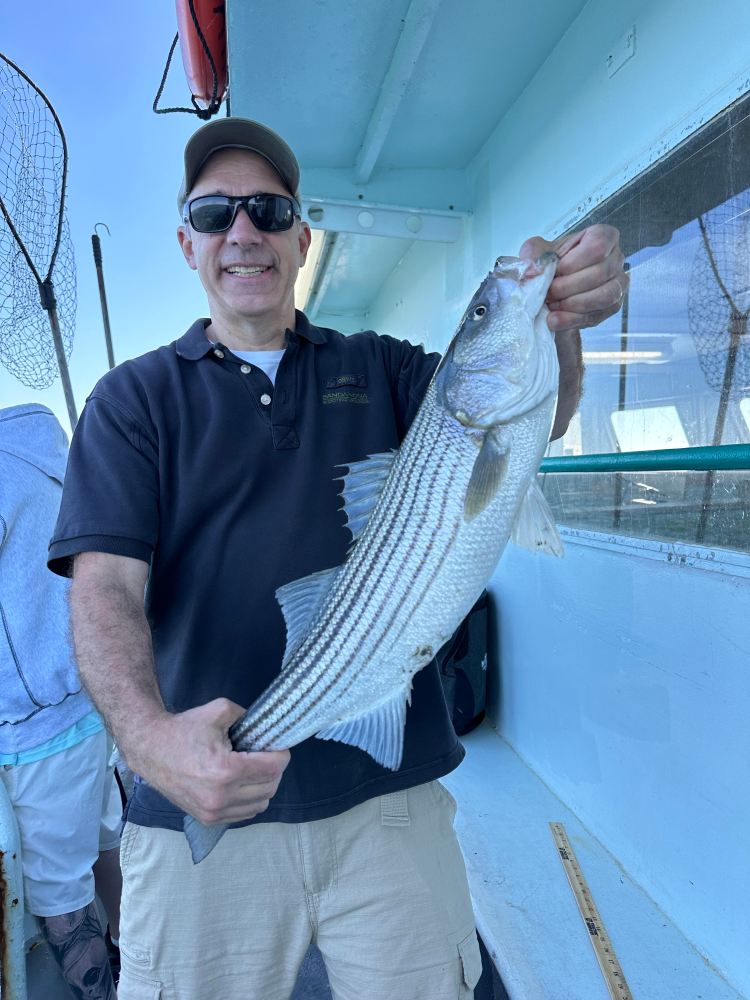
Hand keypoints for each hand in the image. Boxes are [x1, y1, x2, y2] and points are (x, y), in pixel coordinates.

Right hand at [131, 698, 289, 824]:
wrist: (151, 749)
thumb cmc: (184, 729)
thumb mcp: (219, 710)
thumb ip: (248, 716)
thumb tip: (267, 728)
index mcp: (225, 770)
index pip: (273, 768)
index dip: (281, 754)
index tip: (278, 745)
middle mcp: (221, 796)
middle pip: (270, 787)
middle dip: (275, 769)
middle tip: (267, 755)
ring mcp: (214, 811)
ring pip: (260, 804)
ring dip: (264, 786)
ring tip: (255, 770)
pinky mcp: (208, 818)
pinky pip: (244, 814)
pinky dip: (250, 799)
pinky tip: (242, 783)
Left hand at [519, 223, 626, 332]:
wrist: (552, 290)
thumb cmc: (552, 265)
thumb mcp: (538, 252)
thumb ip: (533, 253)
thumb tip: (533, 268)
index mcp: (602, 236)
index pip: (598, 246)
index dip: (574, 263)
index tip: (556, 271)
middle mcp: (616, 258)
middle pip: (600, 274)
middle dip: (568, 287)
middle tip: (549, 293)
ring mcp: (618, 283)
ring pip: (604, 296)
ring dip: (573, 304)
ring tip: (552, 306)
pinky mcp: (612, 307)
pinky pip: (598, 315)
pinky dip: (572, 319)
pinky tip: (555, 320)